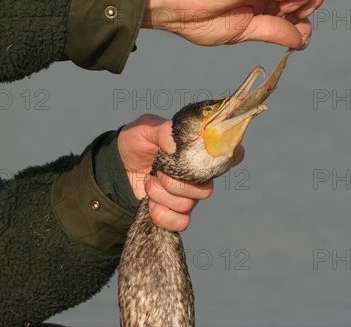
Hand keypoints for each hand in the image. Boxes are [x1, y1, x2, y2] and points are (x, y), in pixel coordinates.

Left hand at [117, 114, 243, 230]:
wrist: (119, 165)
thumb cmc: (138, 142)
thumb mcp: (145, 128)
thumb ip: (163, 131)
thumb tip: (174, 146)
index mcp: (199, 149)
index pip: (232, 154)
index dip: (230, 157)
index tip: (210, 156)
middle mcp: (200, 174)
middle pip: (205, 188)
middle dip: (176, 182)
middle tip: (158, 171)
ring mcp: (189, 195)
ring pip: (189, 204)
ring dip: (162, 195)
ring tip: (150, 181)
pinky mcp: (176, 212)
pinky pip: (181, 222)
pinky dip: (162, 215)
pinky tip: (150, 204)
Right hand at [144, 0, 324, 48]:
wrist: (180, 10)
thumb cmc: (203, 21)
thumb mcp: (248, 32)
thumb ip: (275, 32)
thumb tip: (303, 39)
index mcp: (266, 0)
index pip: (306, 2)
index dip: (304, 20)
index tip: (288, 34)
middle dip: (308, 6)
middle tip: (283, 17)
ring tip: (277, 6)